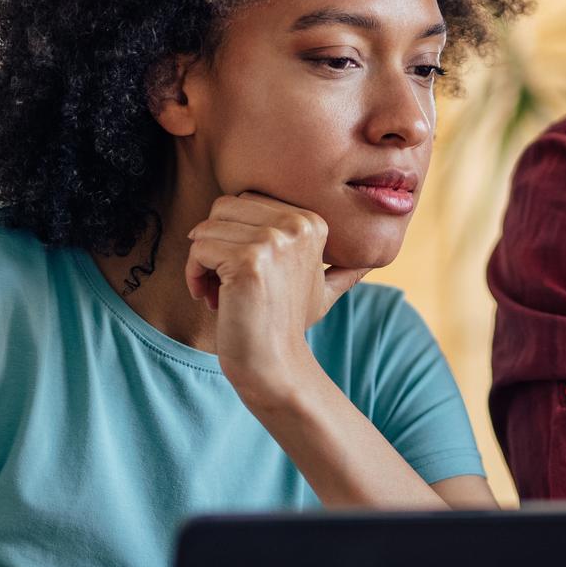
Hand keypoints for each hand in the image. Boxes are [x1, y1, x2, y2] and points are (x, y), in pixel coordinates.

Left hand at [184, 193, 368, 399]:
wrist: (276, 366)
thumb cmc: (289, 325)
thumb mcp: (323, 290)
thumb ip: (343, 269)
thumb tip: (372, 260)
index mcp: (312, 221)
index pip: (245, 200)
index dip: (233, 234)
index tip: (240, 272)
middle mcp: (297, 225)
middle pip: (223, 208)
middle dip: (213, 242)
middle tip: (221, 280)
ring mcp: (273, 241)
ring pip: (206, 227)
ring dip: (201, 261)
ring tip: (217, 290)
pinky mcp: (248, 261)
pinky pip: (199, 248)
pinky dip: (193, 274)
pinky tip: (210, 298)